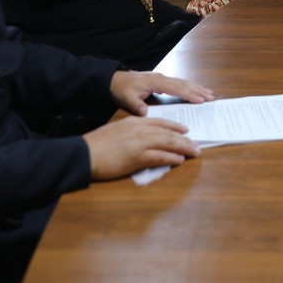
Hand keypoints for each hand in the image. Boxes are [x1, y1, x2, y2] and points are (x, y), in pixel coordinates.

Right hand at [83, 116, 199, 179]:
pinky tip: (180, 161)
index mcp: (135, 121)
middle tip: (196, 144)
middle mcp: (140, 129)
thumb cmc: (98, 144)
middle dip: (185, 139)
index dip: (175, 126)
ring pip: (169, 143)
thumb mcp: (118, 130)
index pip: (161, 122)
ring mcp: (140, 143)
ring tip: (194, 152)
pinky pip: (161, 157)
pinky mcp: (138, 157)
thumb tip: (146, 139)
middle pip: (169, 132)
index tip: (186, 130)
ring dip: (184, 148)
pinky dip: (172, 158)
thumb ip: (133, 132)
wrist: (86, 153)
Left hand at [110, 71, 214, 115]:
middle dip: (198, 91)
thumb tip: (145, 113)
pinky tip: (197, 91)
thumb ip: (136, 105)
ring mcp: (163, 78)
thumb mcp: (126, 98)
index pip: (175, 88)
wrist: (114, 79)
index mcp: (155, 82)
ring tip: (210, 94)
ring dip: (197, 88)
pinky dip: (190, 87)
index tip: (200, 100)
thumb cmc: (121, 89)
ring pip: (183, 82)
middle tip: (211, 97)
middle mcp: (162, 78)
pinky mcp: (162, 80)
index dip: (188, 94)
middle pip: (183, 84)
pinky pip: (179, 83)